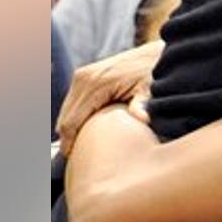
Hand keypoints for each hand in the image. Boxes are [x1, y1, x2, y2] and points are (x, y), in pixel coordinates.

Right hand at [56, 40, 162, 154]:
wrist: (158, 56)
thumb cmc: (156, 76)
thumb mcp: (153, 91)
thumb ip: (144, 105)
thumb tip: (142, 118)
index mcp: (94, 84)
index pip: (70, 123)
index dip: (69, 146)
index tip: (75, 166)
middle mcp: (83, 78)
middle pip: (63, 120)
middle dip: (68, 142)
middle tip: (78, 165)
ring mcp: (83, 76)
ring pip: (66, 113)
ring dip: (71, 133)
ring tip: (82, 154)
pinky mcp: (86, 77)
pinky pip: (73, 105)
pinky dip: (76, 121)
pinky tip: (89, 136)